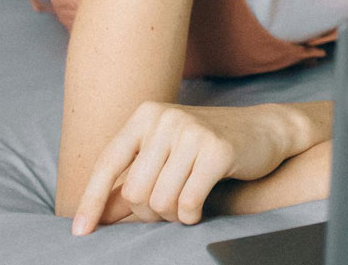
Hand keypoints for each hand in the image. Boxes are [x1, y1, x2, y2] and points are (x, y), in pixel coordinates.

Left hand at [71, 101, 300, 233]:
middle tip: (166, 210)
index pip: (108, 163)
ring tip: (183, 208)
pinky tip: (197, 210)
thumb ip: (131, 180)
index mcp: (147, 115)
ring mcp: (193, 133)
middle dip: (147, 212)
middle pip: (134, 190)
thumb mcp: (166, 154)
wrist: (266, 129)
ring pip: (160, 199)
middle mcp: (167, 119)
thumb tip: (96, 215)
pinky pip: (188, 202)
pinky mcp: (218, 151)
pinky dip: (189, 216)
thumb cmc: (208, 145)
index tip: (81, 232)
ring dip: (170, 216)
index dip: (92, 200)